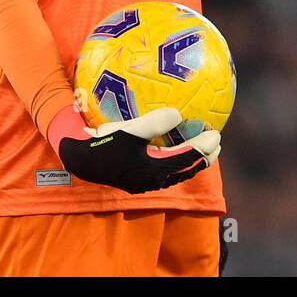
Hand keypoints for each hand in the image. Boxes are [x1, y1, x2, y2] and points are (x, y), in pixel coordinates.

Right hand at [49, 105, 220, 194]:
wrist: (80, 159)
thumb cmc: (104, 143)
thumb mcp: (129, 130)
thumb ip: (154, 123)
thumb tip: (178, 114)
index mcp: (155, 169)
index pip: (188, 159)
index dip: (205, 147)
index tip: (216, 134)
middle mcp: (153, 179)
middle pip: (186, 170)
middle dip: (204, 157)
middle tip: (216, 142)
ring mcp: (145, 182)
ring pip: (176, 173)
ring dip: (190, 161)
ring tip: (201, 149)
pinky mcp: (137, 179)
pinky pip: (164, 172)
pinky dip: (176, 162)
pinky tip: (172, 151)